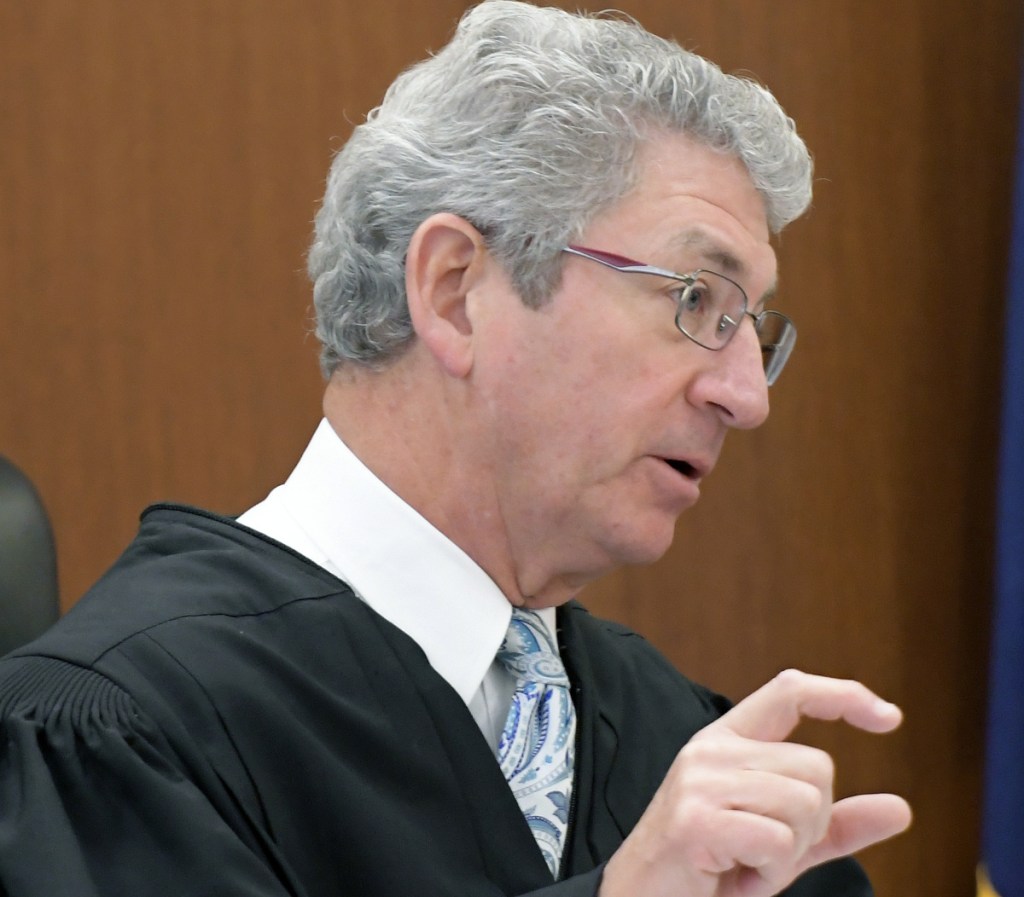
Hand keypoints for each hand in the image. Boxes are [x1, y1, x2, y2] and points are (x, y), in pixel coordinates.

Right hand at [599, 669, 911, 896]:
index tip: (889, 719)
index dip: (843, 695)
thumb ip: (835, 824)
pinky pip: (778, 840)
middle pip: (817, 768)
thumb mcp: (783, 842)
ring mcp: (700, 780)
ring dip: (788, 854)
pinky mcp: (696, 819)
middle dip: (811, 825)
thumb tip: (900, 809)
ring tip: (746, 864)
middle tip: (764, 852)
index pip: (790, 691)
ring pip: (805, 803)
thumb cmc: (712, 869)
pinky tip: (734, 876)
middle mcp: (711, 748)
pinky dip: (769, 872)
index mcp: (728, 740)